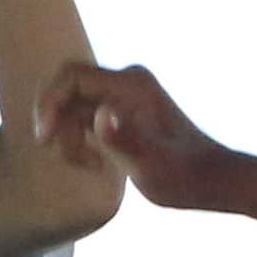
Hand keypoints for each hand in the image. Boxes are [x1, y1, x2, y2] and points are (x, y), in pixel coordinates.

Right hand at [38, 60, 228, 210]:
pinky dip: (82, 139)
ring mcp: (125, 95)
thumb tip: (101, 116)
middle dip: (58, 123)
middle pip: (69, 90)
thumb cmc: (184, 175)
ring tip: (90, 165)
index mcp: (130, 85)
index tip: (45, 138)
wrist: (211, 179)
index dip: (49, 103)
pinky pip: (87, 116)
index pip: (72, 76)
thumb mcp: (151, 164)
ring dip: (70, 136)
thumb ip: (124, 139)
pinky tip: (97, 163)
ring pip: (75, 106)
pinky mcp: (124, 111)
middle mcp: (126, 82)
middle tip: (64, 155)